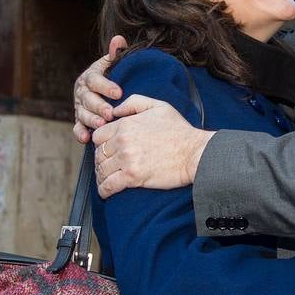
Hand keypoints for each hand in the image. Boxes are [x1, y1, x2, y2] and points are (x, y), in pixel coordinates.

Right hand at [72, 35, 128, 142]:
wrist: (106, 92)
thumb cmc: (113, 77)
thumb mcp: (114, 65)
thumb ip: (116, 54)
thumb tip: (118, 40)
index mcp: (90, 76)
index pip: (95, 79)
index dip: (106, 86)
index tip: (119, 92)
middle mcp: (82, 91)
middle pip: (87, 99)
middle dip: (99, 106)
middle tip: (110, 113)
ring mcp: (79, 106)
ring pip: (82, 113)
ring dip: (91, 120)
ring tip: (101, 125)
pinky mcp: (79, 120)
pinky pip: (77, 127)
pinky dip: (80, 133)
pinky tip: (86, 138)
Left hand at [92, 96, 214, 196]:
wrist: (195, 153)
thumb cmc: (181, 132)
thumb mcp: (159, 107)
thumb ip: (134, 103)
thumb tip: (115, 110)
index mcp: (126, 124)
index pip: (98, 136)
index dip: (102, 144)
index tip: (108, 150)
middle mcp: (123, 141)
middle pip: (98, 154)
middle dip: (102, 161)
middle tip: (109, 166)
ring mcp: (127, 159)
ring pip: (101, 170)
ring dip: (102, 176)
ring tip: (107, 180)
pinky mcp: (133, 177)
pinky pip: (108, 185)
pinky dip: (104, 190)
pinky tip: (107, 192)